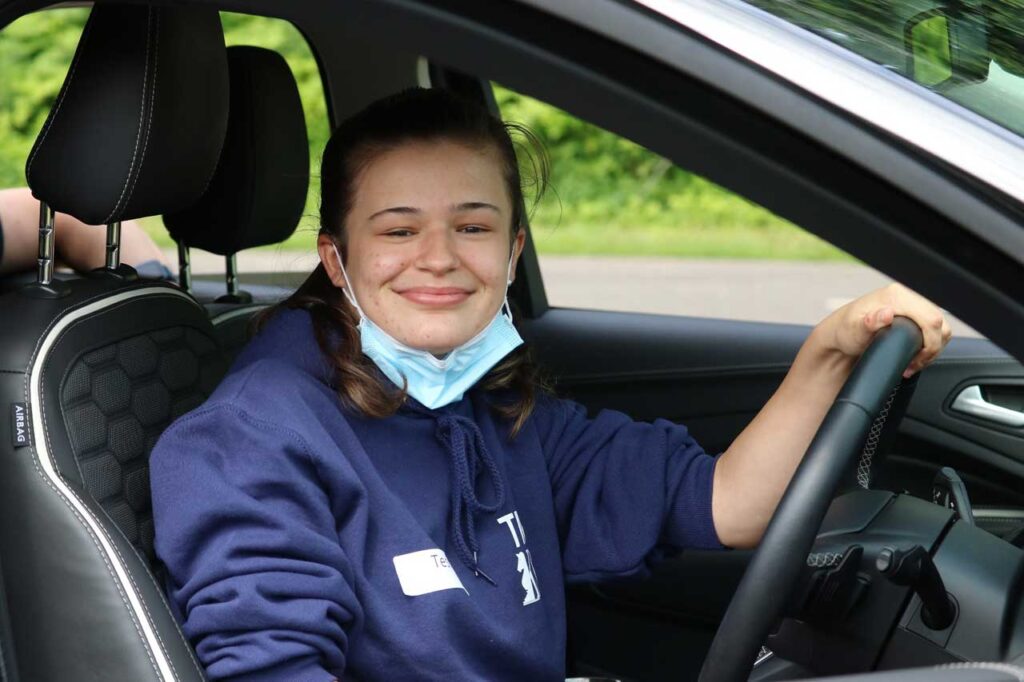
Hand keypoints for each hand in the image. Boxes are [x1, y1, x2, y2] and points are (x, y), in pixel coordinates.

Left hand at [819, 283, 951, 377]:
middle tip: (913, 364)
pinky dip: (929, 345)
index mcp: (897, 296)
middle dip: (931, 349)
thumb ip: (869, 322)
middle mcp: (907, 296)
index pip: (931, 319)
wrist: (841, 335)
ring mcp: (912, 305)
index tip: (916, 360)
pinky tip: (914, 356)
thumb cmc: (845, 331)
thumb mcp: (853, 329)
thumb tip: (886, 314)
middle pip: (939, 324)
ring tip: (913, 362)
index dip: (929, 344)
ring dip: (932, 348)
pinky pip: (934, 330)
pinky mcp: (914, 316)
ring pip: (940, 328)